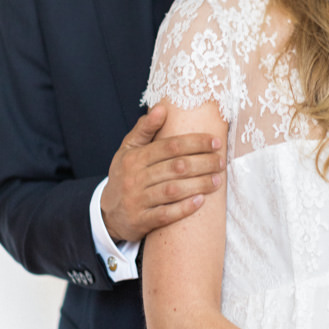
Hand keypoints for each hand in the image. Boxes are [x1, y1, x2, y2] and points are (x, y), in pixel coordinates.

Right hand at [99, 107, 224, 244]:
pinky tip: (201, 201)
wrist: (108, 212)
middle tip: (221, 161)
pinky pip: (166, 215)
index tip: (215, 142)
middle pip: (175, 167)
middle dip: (203, 163)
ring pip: (173, 190)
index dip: (195, 143)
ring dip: (199, 184)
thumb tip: (161, 108)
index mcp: (135, 158)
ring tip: (217, 180)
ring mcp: (137, 200)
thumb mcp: (128, 150)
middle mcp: (135, 178)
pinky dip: (184, 208)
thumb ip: (144, 129)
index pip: (169, 146)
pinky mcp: (141, 221)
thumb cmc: (125, 175)